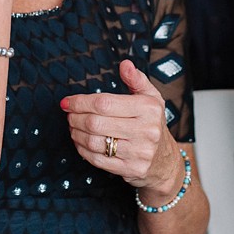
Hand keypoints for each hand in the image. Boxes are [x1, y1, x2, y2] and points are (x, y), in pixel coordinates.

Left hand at [61, 60, 181, 192]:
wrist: (165, 160)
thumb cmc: (153, 124)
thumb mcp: (151, 98)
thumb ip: (137, 79)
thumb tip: (125, 64)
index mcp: (148, 109)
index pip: (105, 103)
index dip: (81, 102)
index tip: (68, 102)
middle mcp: (146, 131)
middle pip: (96, 123)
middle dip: (76, 118)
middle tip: (69, 115)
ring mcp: (139, 152)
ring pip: (94, 142)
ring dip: (76, 133)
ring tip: (73, 127)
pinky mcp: (130, 169)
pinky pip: (97, 159)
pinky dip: (83, 150)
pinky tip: (80, 142)